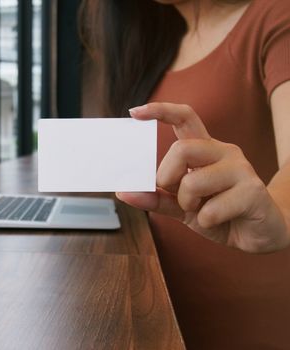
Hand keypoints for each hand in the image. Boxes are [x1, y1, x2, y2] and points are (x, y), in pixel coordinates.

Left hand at [116, 102, 289, 252]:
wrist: (260, 235)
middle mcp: (223, 152)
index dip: (160, 111)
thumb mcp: (182, 207)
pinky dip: (207, 221)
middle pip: (181, 149)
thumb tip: (123, 192)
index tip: (134, 113)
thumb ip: (156, 198)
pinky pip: (211, 209)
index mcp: (205, 150)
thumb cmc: (220, 214)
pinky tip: (221, 221)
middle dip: (168, 178)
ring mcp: (241, 169)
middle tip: (179, 196)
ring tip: (203, 211)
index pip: (185, 118)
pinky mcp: (253, 191)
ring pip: (193, 181)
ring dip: (188, 204)